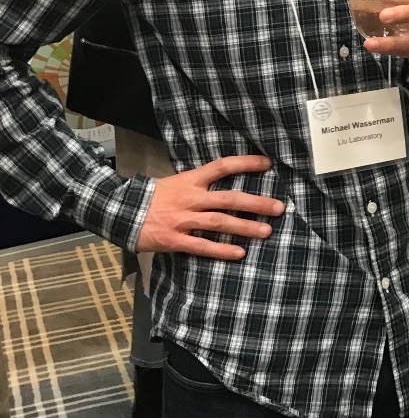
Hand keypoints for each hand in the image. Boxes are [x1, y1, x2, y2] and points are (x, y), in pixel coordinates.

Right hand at [135, 155, 283, 261]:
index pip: (222, 166)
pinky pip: (202, 246)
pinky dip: (221, 250)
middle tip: (279, 207)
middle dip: (256, 203)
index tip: (268, 163)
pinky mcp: (175, 239)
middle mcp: (190, 198)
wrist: (119, 211)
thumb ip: (197, 184)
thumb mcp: (174, 182)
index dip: (246, 163)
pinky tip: (240, 254)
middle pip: (229, 198)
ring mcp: (183, 219)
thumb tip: (223, 182)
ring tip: (267, 231)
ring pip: (220, 222)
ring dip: (245, 227)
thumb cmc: (151, 197)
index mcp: (190, 180)